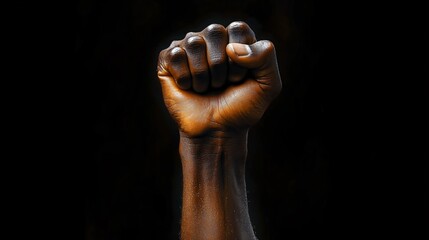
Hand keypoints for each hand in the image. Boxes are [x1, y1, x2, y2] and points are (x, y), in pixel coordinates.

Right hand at [157, 21, 281, 136]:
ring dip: (203, 75)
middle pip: (215, 31)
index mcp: (236, 39)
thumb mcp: (268, 85)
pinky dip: (185, 78)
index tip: (239, 78)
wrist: (216, 132)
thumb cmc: (241, 108)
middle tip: (221, 84)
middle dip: (221, 65)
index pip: (237, 29)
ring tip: (205, 88)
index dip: (240, 57)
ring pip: (194, 43)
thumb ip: (266, 56)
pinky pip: (175, 54)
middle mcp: (211, 39)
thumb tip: (231, 47)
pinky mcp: (168, 60)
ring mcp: (188, 48)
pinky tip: (188, 88)